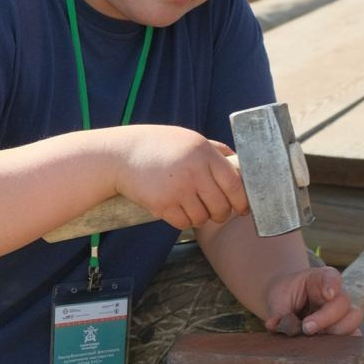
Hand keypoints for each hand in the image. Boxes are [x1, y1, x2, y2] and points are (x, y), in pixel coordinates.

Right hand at [112, 125, 248, 229]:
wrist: (121, 154)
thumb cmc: (159, 146)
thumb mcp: (189, 139)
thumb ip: (215, 150)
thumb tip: (239, 162)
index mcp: (204, 153)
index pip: (235, 184)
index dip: (243, 201)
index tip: (243, 208)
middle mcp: (194, 171)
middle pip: (221, 207)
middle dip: (222, 214)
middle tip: (216, 211)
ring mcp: (178, 189)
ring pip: (203, 218)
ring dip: (200, 217)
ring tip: (192, 206)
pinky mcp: (162, 204)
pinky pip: (183, 223)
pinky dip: (183, 220)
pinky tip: (178, 209)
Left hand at [264, 265, 362, 336]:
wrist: (290, 303)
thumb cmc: (286, 296)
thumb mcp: (279, 298)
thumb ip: (279, 312)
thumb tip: (274, 325)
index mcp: (322, 278)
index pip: (332, 277)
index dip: (332, 285)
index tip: (328, 295)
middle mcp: (338, 294)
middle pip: (343, 303)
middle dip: (326, 318)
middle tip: (307, 328)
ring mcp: (344, 312)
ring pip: (353, 320)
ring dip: (336, 332)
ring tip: (315, 340)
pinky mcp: (344, 329)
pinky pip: (353, 336)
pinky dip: (343, 344)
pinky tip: (327, 349)